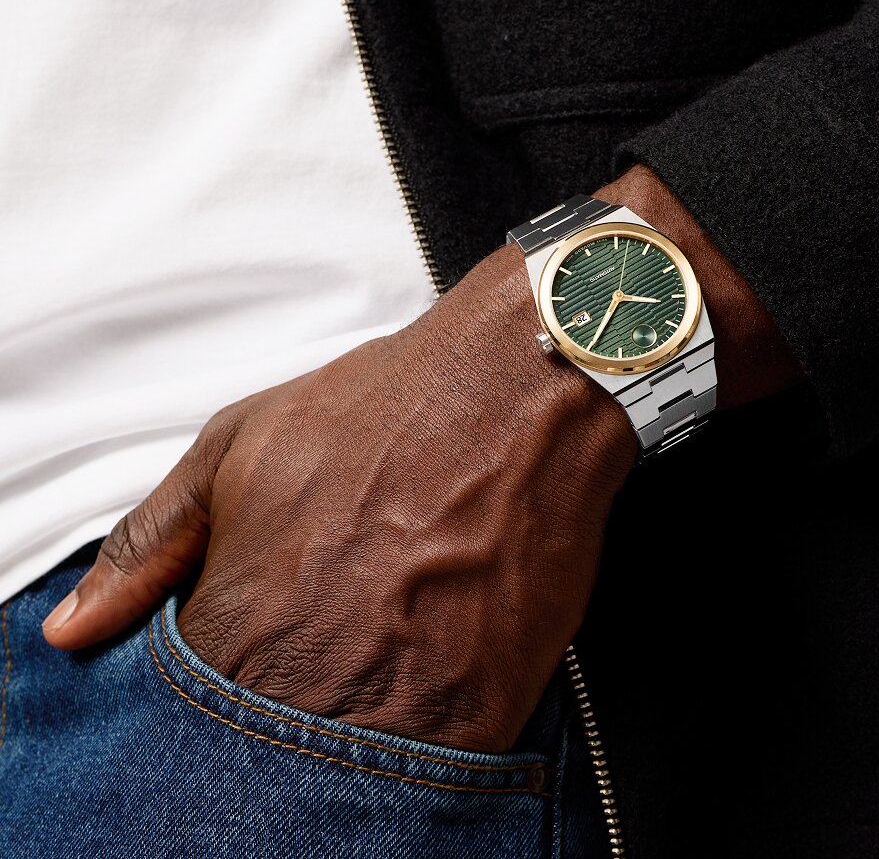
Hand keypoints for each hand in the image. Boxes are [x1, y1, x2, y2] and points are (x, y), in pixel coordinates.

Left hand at [42, 165, 800, 751]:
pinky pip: (432, 764)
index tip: (253, 644)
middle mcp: (317, 671)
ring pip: (350, 770)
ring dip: (356, 708)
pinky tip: (431, 640)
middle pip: (267, 747)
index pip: (191, 708)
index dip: (224, 678)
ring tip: (386, 627)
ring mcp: (405, 698)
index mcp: (242, 615)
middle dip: (287, 693)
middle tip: (330, 625)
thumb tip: (78, 625)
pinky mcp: (485, 710)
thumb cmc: (391, 403)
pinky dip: (422, 720)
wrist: (523, 385)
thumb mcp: (239, 443)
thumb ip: (150, 543)